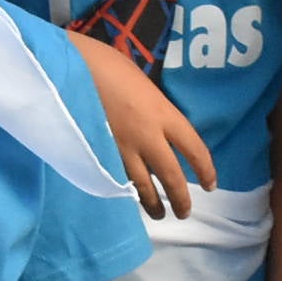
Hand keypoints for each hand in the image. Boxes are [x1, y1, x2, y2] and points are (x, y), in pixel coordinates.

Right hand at [69, 33, 214, 218]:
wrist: (71, 68)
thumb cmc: (108, 66)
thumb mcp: (143, 84)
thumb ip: (155, 110)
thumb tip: (160, 126)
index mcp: (163, 113)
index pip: (195, 148)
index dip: (206, 170)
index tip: (209, 184)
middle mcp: (147, 136)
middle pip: (171, 176)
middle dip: (180, 198)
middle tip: (184, 212)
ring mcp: (121, 148)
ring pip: (142, 186)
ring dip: (153, 204)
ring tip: (159, 214)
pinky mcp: (99, 155)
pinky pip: (118, 179)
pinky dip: (126, 191)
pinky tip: (128, 198)